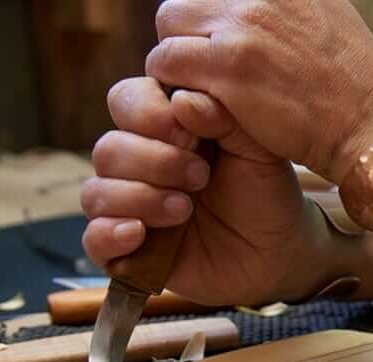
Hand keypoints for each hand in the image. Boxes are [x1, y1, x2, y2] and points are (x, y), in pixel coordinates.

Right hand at [81, 77, 334, 304]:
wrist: (279, 251)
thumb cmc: (266, 193)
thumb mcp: (257, 149)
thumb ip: (224, 118)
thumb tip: (182, 99)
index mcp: (165, 129)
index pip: (126, 101)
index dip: (146, 112)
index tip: (186, 133)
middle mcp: (139, 165)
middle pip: (108, 150)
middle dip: (153, 162)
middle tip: (200, 177)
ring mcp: (130, 208)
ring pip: (96, 193)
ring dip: (139, 198)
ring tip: (185, 210)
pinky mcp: (129, 251)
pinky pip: (93, 240)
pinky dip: (109, 234)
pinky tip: (140, 234)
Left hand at [146, 0, 372, 183]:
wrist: (372, 128)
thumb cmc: (356, 86)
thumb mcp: (332, 16)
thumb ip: (292, 5)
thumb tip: (274, 5)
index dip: (209, 22)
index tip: (215, 50)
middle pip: (183, 3)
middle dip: (185, 37)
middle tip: (200, 73)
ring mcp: (241, 28)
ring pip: (169, 27)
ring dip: (175, 61)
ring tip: (197, 91)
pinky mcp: (227, 68)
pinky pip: (167, 64)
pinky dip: (173, 86)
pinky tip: (197, 108)